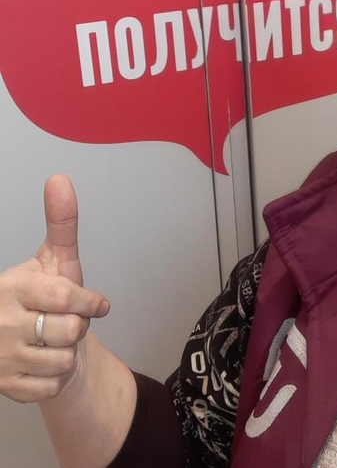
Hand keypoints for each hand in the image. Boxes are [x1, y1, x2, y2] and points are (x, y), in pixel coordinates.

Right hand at [0, 174, 109, 402]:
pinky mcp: (5, 386)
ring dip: (67, 352)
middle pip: (69, 331)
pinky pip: (52, 386)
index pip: (63, 297)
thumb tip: (60, 180)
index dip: (88, 301)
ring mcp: (1, 357)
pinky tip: (45, 362)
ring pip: (62, 360)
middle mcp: (2, 322)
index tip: (98, 303)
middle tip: (66, 321)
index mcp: (13, 288)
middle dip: (77, 327)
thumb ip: (61, 222)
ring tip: (53, 340)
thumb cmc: (44, 295)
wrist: (26, 342)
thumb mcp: (54, 258)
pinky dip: (57, 377)